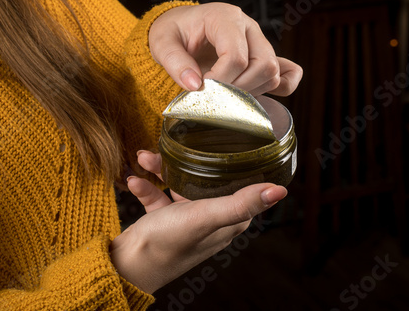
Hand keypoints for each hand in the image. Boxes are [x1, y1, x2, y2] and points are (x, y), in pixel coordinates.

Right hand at [110, 151, 286, 293]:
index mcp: (227, 220)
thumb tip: (280, 191)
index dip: (233, 164)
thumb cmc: (169, 244)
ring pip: (178, 185)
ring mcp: (186, 220)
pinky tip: (134, 180)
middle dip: (186, 162)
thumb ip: (239, 203)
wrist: (128, 266)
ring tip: (145, 157)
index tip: (225, 142)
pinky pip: (158, 196)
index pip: (241, 187)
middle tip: (172, 147)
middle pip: (205, 181)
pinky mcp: (164, 221)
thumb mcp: (205, 217)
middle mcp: (210, 220)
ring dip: (161, 170)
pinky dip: (147, 186)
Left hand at [148, 3, 301, 95]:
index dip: (220, 80)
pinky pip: (288, 74)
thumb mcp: (162, 43)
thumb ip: (175, 62)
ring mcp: (260, 43)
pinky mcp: (264, 57)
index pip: (236, 56)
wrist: (180, 31)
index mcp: (225, 18)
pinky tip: (257, 95)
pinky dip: (280, 88)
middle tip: (214, 95)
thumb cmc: (173, 33)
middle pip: (262, 65)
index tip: (201, 89)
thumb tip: (194, 85)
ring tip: (225, 94)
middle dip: (238, 89)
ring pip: (273, 74)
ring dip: (251, 92)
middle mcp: (248, 28)